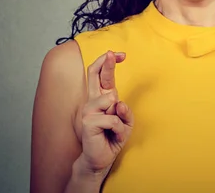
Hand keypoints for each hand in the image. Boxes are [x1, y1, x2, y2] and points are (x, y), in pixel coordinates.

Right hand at [77, 50, 133, 177]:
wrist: (100, 159)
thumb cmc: (112, 138)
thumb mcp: (126, 123)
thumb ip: (125, 111)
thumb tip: (118, 102)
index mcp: (101, 98)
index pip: (100, 75)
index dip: (108, 62)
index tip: (120, 54)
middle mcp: (92, 101)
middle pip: (94, 74)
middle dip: (105, 63)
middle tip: (113, 54)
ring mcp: (88, 110)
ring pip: (111, 98)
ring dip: (120, 116)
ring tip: (115, 129)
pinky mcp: (88, 122)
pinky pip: (113, 119)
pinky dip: (119, 129)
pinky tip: (113, 136)